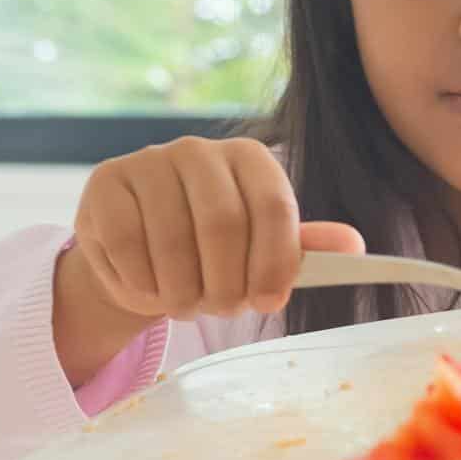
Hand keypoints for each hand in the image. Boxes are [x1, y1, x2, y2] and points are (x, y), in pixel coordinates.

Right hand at [54, 138, 362, 383]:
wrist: (138, 255)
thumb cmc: (208, 254)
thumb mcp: (259, 251)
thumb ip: (301, 250)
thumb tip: (355, 246)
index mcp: (248, 159)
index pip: (272, 205)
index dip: (274, 261)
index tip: (268, 302)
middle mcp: (198, 150)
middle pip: (222, 225)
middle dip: (224, 284)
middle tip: (220, 309)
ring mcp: (148, 162)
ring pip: (172, 242)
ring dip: (181, 292)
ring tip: (184, 302)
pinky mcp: (105, 182)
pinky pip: (129, 246)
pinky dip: (143, 283)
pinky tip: (148, 286)